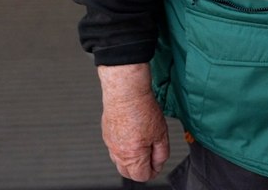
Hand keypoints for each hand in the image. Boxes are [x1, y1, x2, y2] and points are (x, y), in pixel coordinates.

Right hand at [97, 63, 169, 181]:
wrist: (125, 91)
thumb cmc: (142, 108)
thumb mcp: (161, 134)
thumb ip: (161, 154)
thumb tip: (158, 164)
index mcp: (133, 155)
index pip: (142, 176)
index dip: (153, 171)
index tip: (157, 162)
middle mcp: (118, 152)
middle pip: (128, 173)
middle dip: (140, 168)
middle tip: (149, 155)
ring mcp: (110, 144)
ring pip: (119, 161)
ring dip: (130, 159)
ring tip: (140, 143)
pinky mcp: (106, 134)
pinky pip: (114, 148)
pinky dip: (122, 147)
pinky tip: (131, 134)